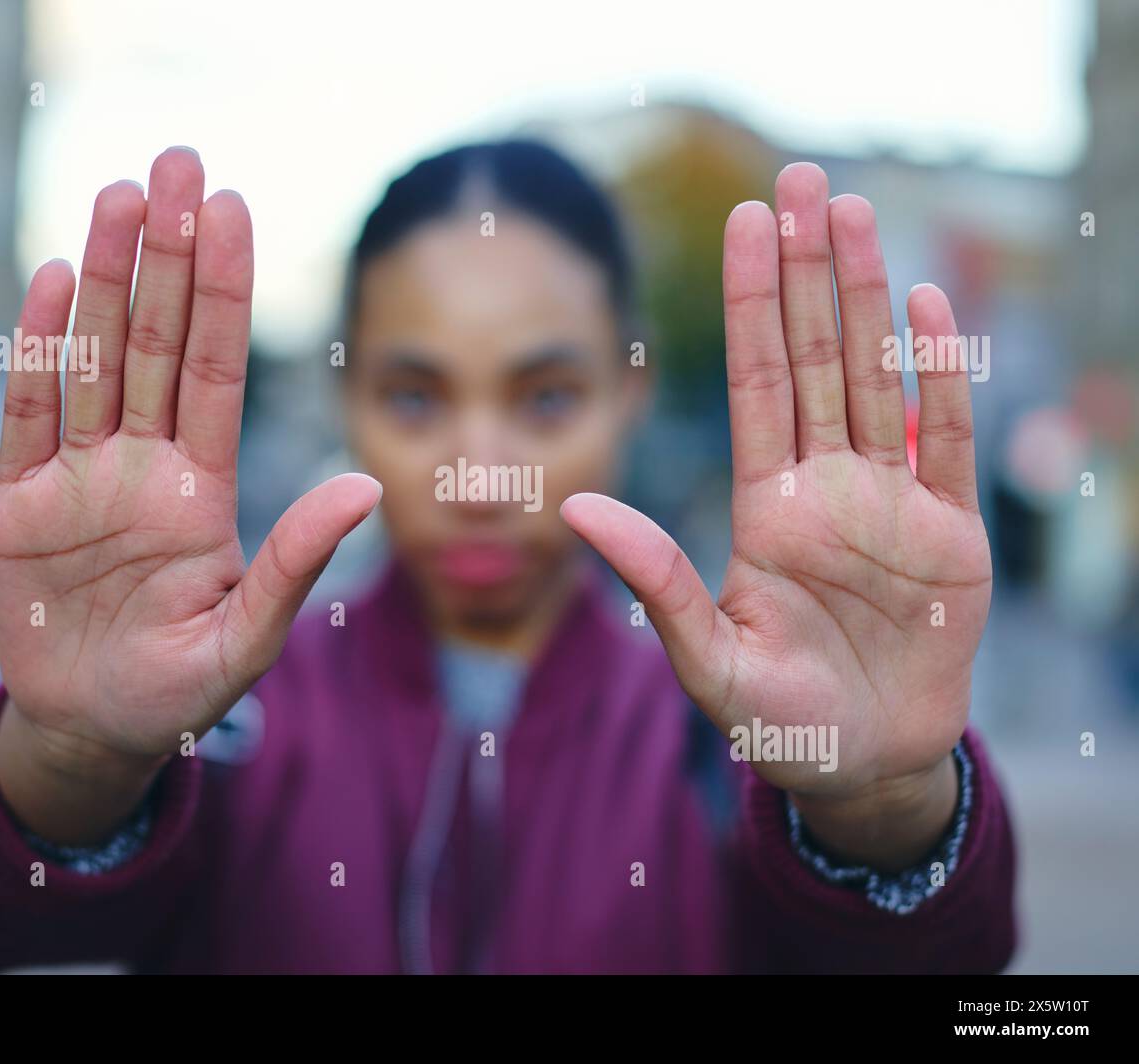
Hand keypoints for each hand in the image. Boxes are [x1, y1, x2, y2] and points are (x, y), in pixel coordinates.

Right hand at [0, 148, 379, 816]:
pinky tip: (58, 283)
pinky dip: (40, 353)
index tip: (234, 212)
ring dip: (109, 279)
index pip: (216, 370)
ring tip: (121, 195)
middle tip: (179, 162)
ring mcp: (79, 478)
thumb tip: (371, 487)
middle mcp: (143, 466)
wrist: (94, 726)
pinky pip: (28, 416)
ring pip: (96, 361)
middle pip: (158, 343)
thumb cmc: (179, 688)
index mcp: (201, 489)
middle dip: (169, 255)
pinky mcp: (17, 505)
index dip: (224, 291)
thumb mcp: (247, 634)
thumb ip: (296, 561)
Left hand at [562, 164, 990, 864]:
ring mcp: (891, 502)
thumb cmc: (779, 722)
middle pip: (812, 357)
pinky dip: (944, 378)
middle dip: (806, 270)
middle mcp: (825, 487)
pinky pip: (948, 440)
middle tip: (800, 178)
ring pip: (876, 377)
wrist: (864, 766)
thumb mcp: (708, 659)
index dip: (749, 302)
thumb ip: (655, 581)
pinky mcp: (952, 534)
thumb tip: (573, 506)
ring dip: (868, 297)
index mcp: (764, 506)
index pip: (755, 381)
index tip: (745, 222)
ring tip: (855, 212)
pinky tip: (931, 309)